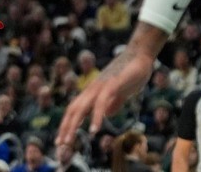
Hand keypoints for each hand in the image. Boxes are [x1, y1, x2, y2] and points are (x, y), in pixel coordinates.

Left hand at [56, 29, 155, 144]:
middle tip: (60, 146)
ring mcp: (101, 86)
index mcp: (94, 91)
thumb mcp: (121, 92)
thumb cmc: (130, 72)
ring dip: (74, 125)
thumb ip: (113, 102)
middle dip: (65, 128)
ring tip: (69, 142)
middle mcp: (93, 89)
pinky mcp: (112, 84)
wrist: (140, 54)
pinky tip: (94, 130)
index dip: (67, 124)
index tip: (62, 141)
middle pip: (73, 110)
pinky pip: (101, 103)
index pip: (75, 109)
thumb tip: (107, 114)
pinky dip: (95, 117)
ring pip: (82, 107)